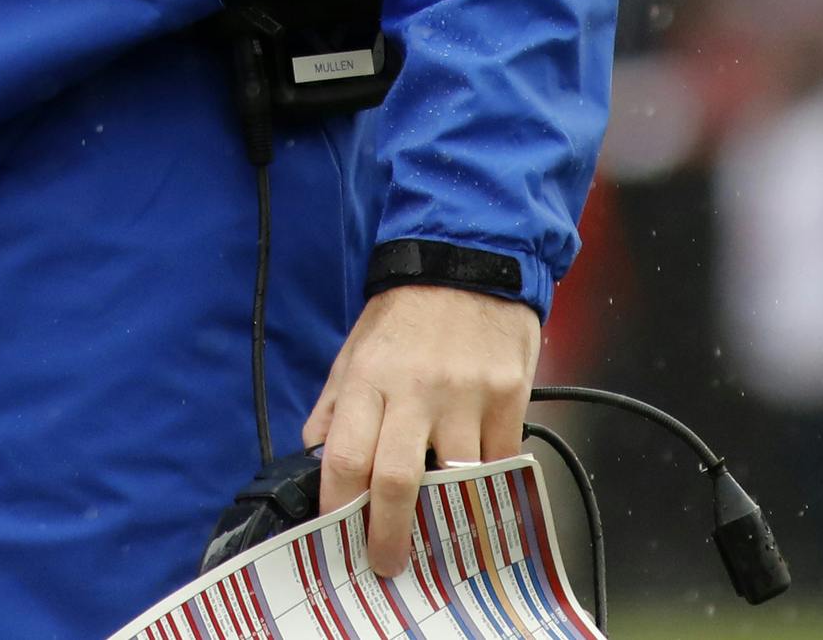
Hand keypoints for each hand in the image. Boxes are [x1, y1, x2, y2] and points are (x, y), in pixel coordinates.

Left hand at [305, 284, 540, 577]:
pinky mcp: (509, 399)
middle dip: (388, 533)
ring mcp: (467, 396)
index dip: (337, 504)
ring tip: (436, 535)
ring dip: (445, 514)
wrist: (468, 260)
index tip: (336, 534)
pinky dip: (487, 484)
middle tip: (386, 563)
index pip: (343, 455)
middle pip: (397, 480)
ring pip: (456, 479)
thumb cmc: (405, 312)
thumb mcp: (355, 349)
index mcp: (369, 378)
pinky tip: (476, 495)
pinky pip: (499, 462)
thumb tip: (314, 455)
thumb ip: (335, 404)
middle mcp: (416, 391)